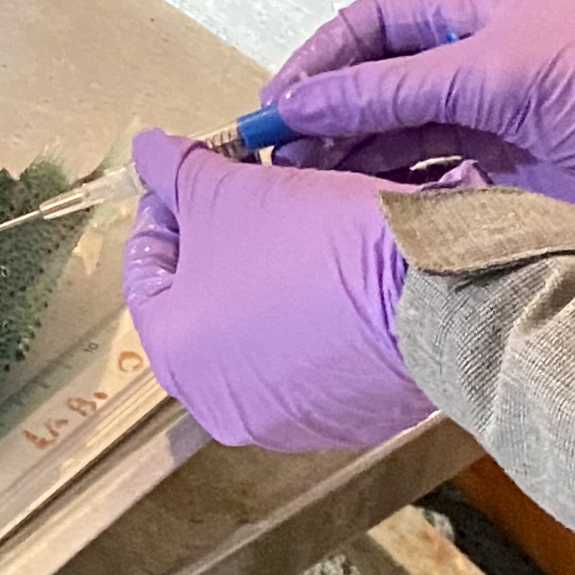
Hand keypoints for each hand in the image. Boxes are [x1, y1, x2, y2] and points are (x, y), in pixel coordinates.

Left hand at [121, 130, 431, 451]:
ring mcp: (288, 422)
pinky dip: (316, 316)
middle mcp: (220, 405)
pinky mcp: (348, 421)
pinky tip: (340, 273)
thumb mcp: (229, 192)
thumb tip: (147, 152)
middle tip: (243, 192)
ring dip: (268, 279)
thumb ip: (176, 172)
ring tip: (297, 226)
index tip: (186, 174)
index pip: (144, 272)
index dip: (162, 210)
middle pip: (202, 306)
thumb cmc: (313, 246)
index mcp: (175, 355)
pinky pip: (316, 357)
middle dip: (217, 242)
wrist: (430, 295)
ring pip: (260, 333)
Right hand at [261, 0, 574, 249]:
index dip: (315, 64)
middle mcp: (481, 74)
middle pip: (375, 92)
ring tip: (303, 203)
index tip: (269, 113)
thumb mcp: (498, 75)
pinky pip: (433, 195)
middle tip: (271, 171)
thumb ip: (396, 90)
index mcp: (480, 19)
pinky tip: (361, 224)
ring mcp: (495, 138)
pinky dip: (392, 207)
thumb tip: (300, 102)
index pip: (372, 30)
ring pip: (398, 148)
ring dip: (349, 169)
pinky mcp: (513, 196)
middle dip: (320, 123)